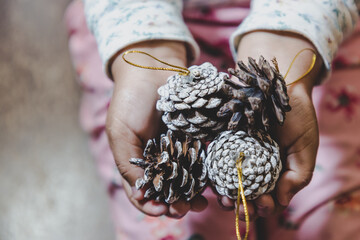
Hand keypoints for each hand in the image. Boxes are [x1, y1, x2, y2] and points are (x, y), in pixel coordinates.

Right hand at [106, 41, 207, 217]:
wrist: (153, 68)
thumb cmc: (131, 101)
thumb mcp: (121, 133)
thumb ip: (128, 165)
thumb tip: (141, 196)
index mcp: (139, 161)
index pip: (145, 192)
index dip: (153, 205)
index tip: (163, 210)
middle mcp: (161, 158)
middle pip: (170, 189)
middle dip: (178, 203)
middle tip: (186, 209)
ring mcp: (180, 148)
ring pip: (189, 179)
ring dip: (195, 194)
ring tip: (202, 203)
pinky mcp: (198, 137)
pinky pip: (204, 158)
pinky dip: (209, 173)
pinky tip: (214, 182)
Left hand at [218, 31, 322, 219]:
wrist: (278, 84)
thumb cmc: (297, 116)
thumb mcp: (305, 146)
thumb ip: (298, 175)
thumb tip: (282, 202)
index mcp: (273, 172)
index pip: (267, 199)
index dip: (263, 207)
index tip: (262, 204)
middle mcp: (253, 166)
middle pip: (243, 193)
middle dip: (240, 204)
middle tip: (236, 205)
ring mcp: (236, 154)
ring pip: (226, 180)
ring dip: (223, 193)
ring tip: (222, 196)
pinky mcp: (222, 139)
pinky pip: (214, 158)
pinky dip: (211, 170)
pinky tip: (211, 177)